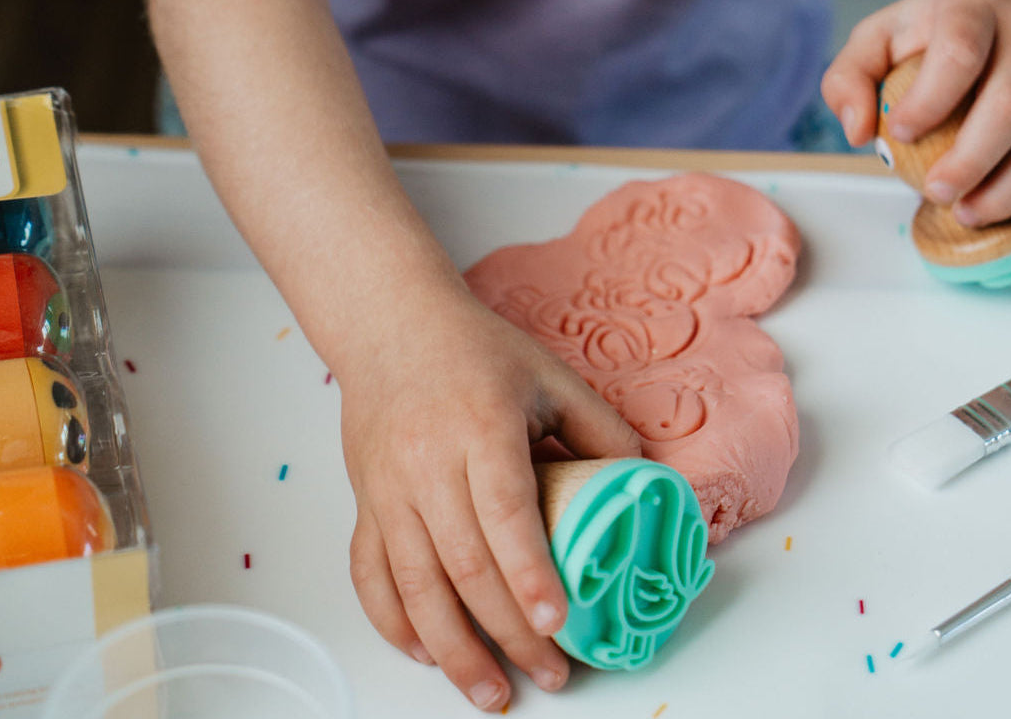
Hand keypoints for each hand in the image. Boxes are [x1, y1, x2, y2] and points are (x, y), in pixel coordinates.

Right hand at [337, 278, 640, 711]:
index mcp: (481, 425)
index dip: (530, 572)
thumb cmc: (474, 350)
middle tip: (550, 672)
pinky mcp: (365, 501)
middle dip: (507, 632)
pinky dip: (394, 622)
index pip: (504, 510)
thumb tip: (646, 484)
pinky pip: (370, 574)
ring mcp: (388, 486)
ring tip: (490, 693)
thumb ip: (600, 429)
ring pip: (413, 583)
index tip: (556, 622)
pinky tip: (426, 651)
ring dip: (452, 649)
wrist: (392, 327)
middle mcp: (427, 461)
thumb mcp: (549, 376)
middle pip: (463, 563)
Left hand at [822, 0, 1010, 224]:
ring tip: (967, 212)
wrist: (999, 3)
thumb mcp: (876, 40)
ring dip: (1009, 184)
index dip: (930, 100)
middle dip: (972, 157)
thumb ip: (848, 79)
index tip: (898, 134)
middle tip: (936, 191)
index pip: (958, 52)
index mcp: (969, 8)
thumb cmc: (929, 32)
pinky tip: (998, 206)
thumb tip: (857, 132)